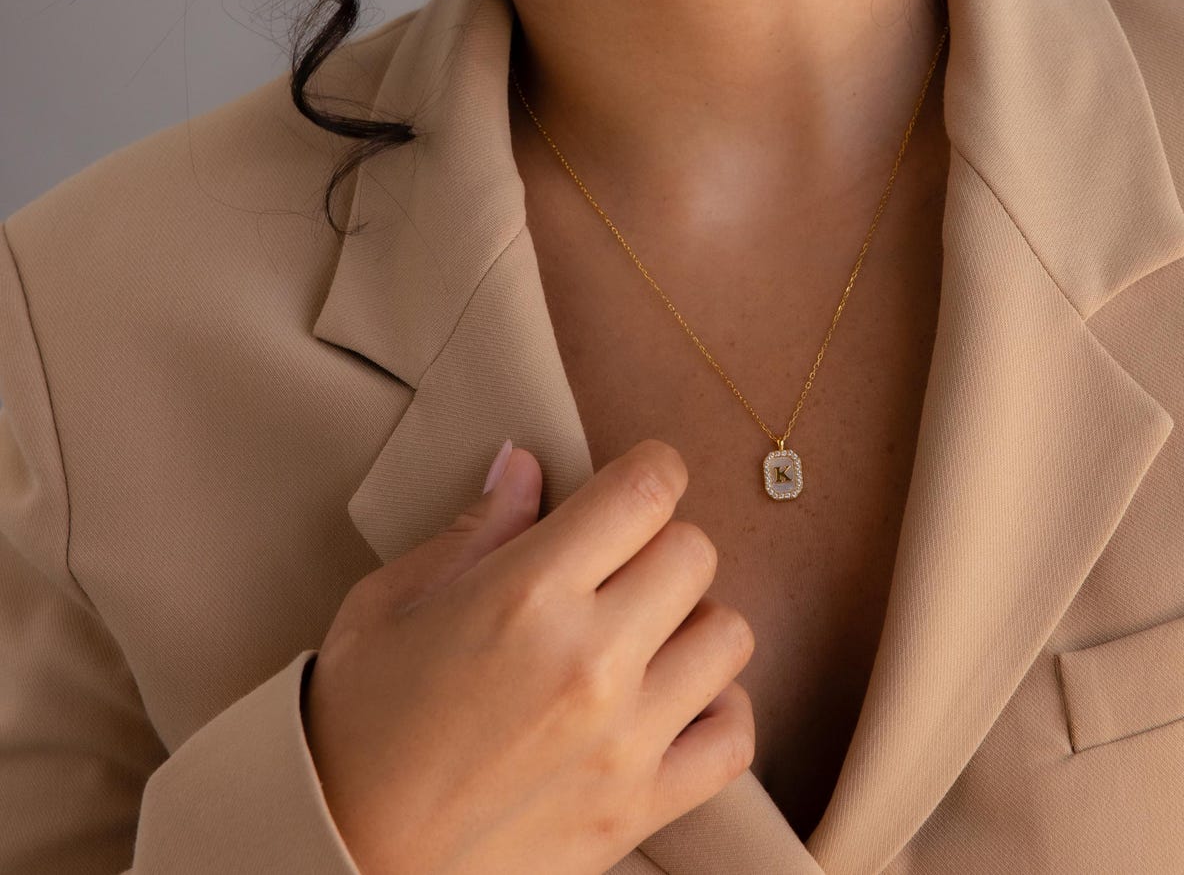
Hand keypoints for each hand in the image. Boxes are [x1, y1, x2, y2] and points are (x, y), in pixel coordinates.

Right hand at [302, 437, 755, 874]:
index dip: (650, 470)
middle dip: (661, 543)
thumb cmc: (349, 731)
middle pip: (696, 551)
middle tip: (616, 566)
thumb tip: (526, 464)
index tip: (632, 482)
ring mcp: (624, 741)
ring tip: (642, 635)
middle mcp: (591, 661)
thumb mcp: (389, 607)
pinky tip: (671, 700)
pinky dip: (717, 710)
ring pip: (729, 634)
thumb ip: (475, 530)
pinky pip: (734, 738)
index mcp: (527, 595)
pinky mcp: (638, 811)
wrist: (335, 868)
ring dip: (692, 621)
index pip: (648, 490)